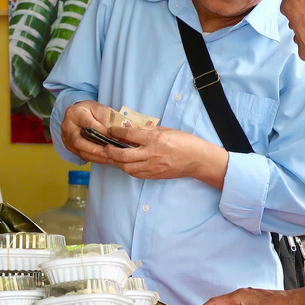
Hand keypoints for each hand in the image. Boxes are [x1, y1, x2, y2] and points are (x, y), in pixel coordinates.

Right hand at [60, 100, 114, 164]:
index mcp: (74, 113)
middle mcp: (67, 126)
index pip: (88, 125)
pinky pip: (82, 155)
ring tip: (110, 157)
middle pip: (79, 141)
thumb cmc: (91, 111)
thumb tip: (120, 132)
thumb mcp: (100, 109)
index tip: (114, 138)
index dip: (102, 133)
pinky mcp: (69, 147)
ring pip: (80, 151)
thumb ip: (108, 119)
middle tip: (110, 152)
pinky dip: (95, 158)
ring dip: (97, 156)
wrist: (80, 113)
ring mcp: (66, 138)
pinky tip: (106, 159)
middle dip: (96, 149)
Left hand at [105, 125, 227, 188]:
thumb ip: (148, 130)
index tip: (111, 130)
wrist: (197, 159)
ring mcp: (152, 166)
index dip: (116, 132)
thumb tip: (131, 129)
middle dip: (110, 151)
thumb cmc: (184, 142)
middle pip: (122, 155)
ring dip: (117, 162)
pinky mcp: (154, 175)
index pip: (128, 135)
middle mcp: (151, 153)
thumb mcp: (166, 130)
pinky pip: (135, 173)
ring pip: (126, 167)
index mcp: (154, 139)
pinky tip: (126, 163)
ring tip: (114, 156)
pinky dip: (127, 168)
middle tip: (106, 146)